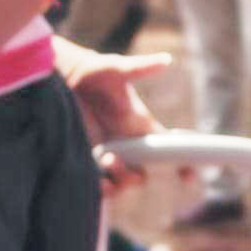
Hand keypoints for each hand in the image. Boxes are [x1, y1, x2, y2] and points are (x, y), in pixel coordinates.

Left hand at [54, 37, 170, 194]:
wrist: (61, 79)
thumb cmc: (93, 73)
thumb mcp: (116, 69)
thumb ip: (140, 68)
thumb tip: (167, 60)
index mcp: (141, 126)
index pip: (169, 147)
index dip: (184, 164)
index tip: (189, 176)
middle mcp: (129, 144)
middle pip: (144, 172)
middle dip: (137, 175)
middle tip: (115, 160)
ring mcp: (108, 155)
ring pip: (123, 182)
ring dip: (118, 179)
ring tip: (104, 161)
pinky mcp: (87, 162)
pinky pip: (101, 186)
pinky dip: (102, 190)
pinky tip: (95, 180)